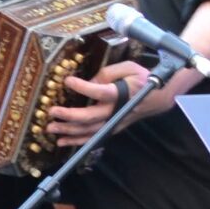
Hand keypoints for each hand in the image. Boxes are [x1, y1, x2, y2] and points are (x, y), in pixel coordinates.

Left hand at [44, 60, 158, 146]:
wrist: (158, 97)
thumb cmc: (142, 79)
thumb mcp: (129, 67)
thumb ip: (109, 72)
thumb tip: (92, 80)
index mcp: (119, 94)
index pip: (99, 91)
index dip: (82, 87)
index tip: (67, 80)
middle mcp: (115, 111)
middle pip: (89, 117)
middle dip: (68, 116)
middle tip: (51, 111)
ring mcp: (113, 123)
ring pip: (88, 131)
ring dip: (69, 131)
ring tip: (51, 128)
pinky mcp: (111, 129)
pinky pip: (93, 138)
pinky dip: (77, 141)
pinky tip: (63, 141)